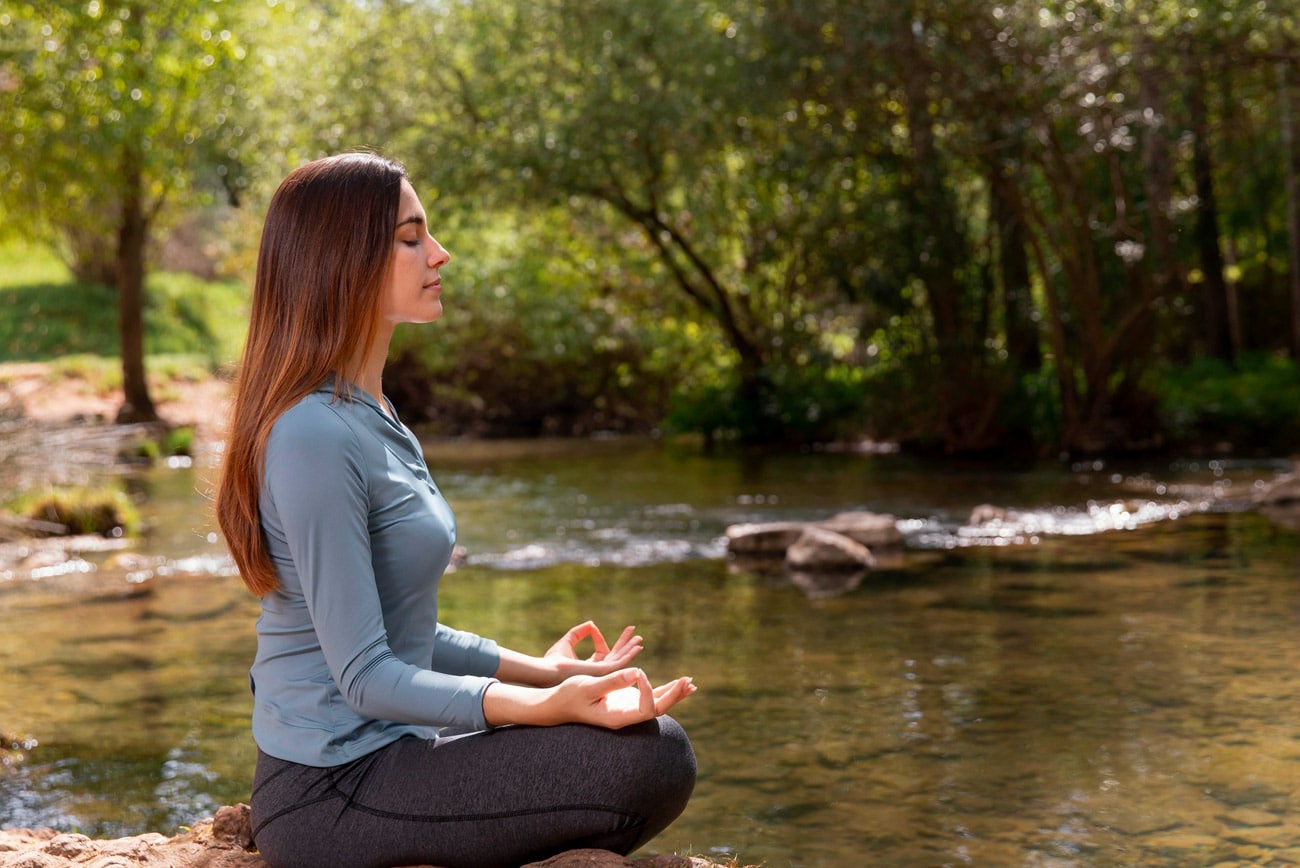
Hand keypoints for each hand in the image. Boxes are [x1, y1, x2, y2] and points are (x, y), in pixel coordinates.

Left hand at [543, 621, 642, 680]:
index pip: (601, 651)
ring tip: (639, 639)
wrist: (548, 670)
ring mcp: (601, 674)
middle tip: (636, 635)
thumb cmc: (553, 660)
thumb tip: (591, 624)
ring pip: (620, 660)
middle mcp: (597, 672)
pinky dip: (629, 654)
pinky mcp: (602, 672)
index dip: (599, 637)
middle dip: (625, 646)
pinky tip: (637, 647)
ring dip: (630, 649)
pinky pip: (620, 662)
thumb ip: (579, 632)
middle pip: (615, 657)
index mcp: (589, 667)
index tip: (592, 627)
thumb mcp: (567, 642)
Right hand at [557, 668, 696, 728]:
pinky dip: (666, 689)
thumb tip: (636, 673)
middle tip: (687, 681)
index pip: (645, 709)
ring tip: (691, 682)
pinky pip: (651, 696)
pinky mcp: (627, 700)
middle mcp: (626, 717)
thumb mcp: (588, 687)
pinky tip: (680, 684)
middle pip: (657, 709)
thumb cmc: (569, 696)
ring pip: (657, 703)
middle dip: (673, 695)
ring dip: (674, 692)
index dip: (649, 691)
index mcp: (617, 718)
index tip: (639, 673)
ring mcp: (627, 709)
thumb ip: (612, 682)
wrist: (557, 704)